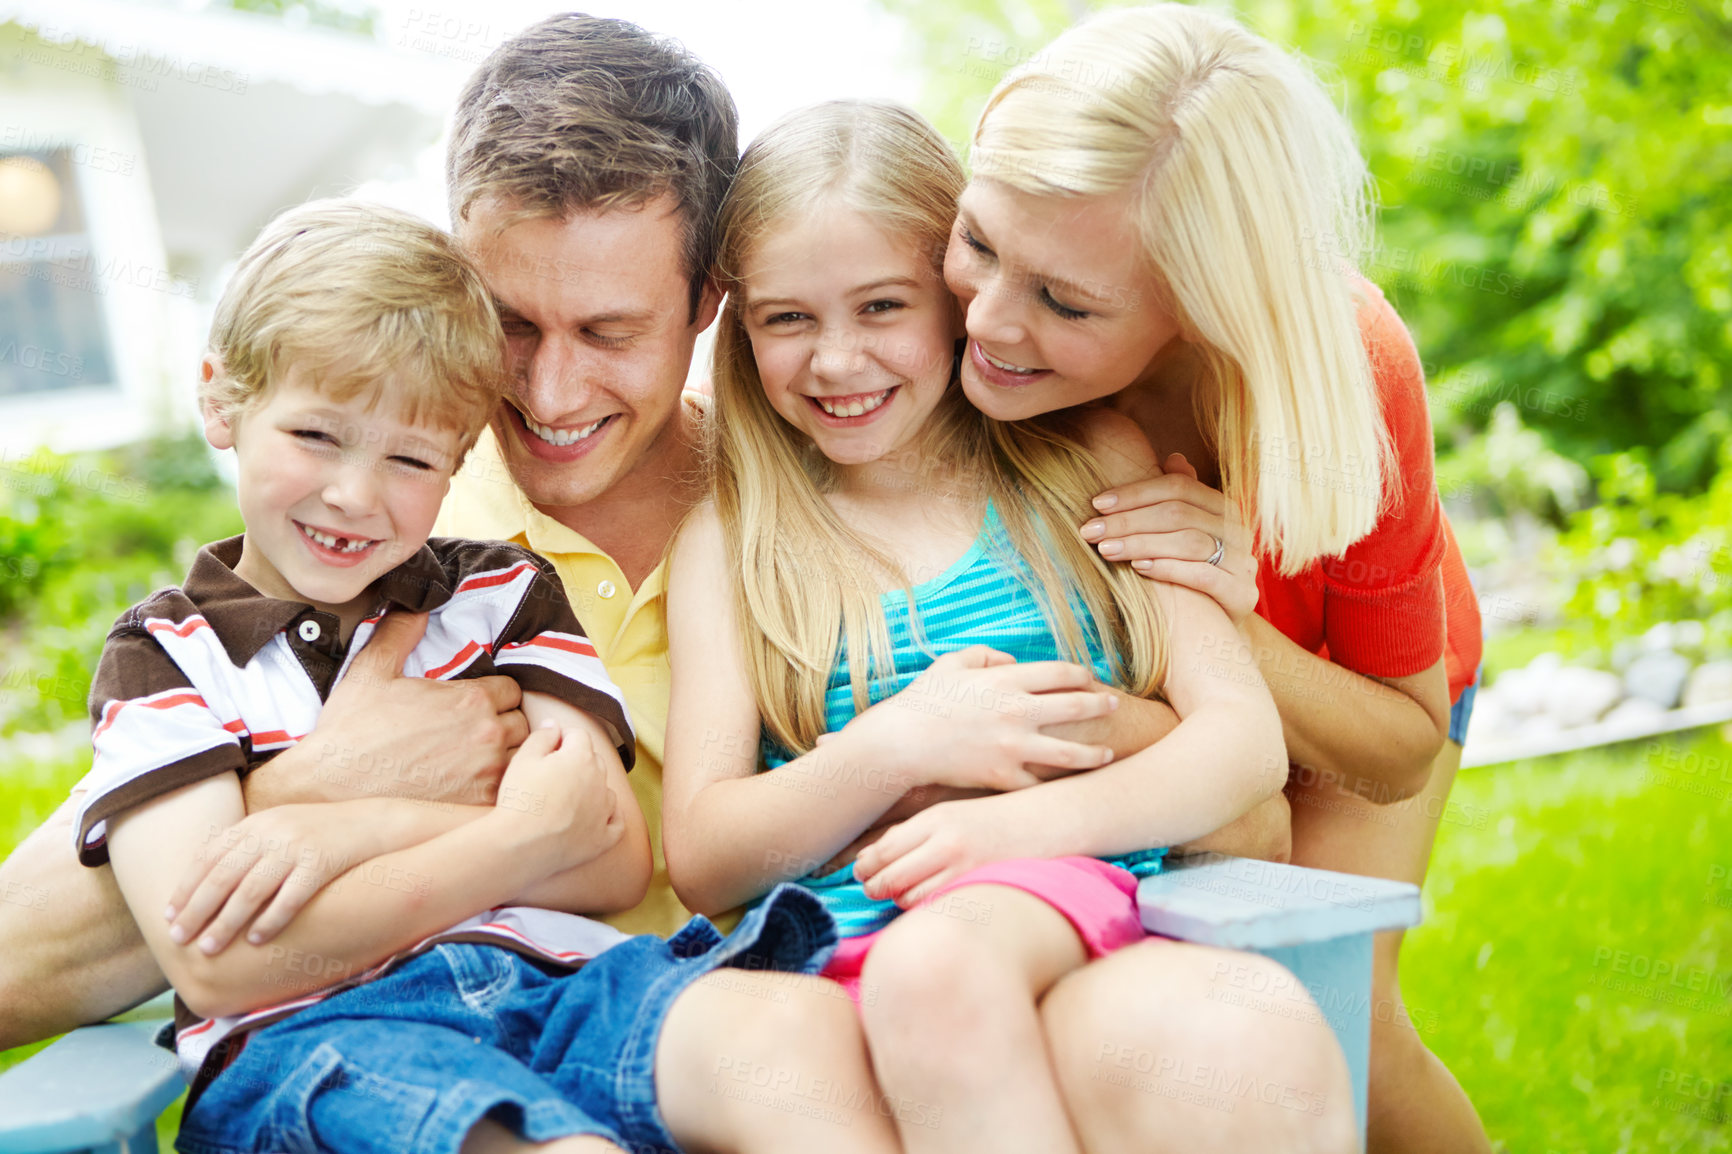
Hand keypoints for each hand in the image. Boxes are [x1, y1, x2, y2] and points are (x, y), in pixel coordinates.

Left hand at [165, 802, 386, 953]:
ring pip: (251, 890)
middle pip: (223, 876)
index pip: (209, 857)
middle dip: (197, 910)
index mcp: (257, 823)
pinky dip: (271, 920)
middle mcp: (272, 832)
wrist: (373, 824)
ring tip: (209, 947)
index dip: (186, 887)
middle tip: (178, 939)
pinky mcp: (322, 862)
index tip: (169, 916)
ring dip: (226, 922)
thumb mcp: (280, 829)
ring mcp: (297, 847)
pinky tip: (257, 941)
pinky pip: (290, 897)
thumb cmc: (321, 835)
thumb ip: (248, 847)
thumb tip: (208, 883)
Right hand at [267, 611, 529, 806]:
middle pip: (522, 724)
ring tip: (475, 763)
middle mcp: (488, 735)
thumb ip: (401, 632)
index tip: (474, 708)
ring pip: (521, 759)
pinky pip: (509, 794)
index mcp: (471, 700)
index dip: (494, 698)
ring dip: (506, 758)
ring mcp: (488, 774)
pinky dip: (498, 791)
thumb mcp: (372, 671)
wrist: (328, 787)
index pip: (512, 690)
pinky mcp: (479, 806)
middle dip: (503, 725)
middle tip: (474, 736)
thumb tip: (417, 605)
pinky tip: (471, 789)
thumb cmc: (350, 731)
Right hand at [495, 722, 623, 871]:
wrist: (520, 845)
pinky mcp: (604, 839)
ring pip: (604, 791)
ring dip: (591, 790)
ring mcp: (605, 812)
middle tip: (551, 775)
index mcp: (581, 757)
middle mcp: (600, 781)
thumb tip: (554, 725)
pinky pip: (615, 824)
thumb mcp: (523, 759)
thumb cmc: (520, 799)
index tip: (547, 749)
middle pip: (593, 761)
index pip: (578, 736)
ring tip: (565, 799)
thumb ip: (542, 736)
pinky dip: (607, 818)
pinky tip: (595, 819)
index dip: (561, 739)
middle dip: (576, 762)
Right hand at [839, 646, 1117, 792]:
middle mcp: (1017, 713)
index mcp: (1007, 681)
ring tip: (1108, 753)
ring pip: (1071, 754)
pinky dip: (1057, 783)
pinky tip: (1069, 783)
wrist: (902, 743)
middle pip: (1077, 707)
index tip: (1089, 679)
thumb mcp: (953, 663)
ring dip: (1095, 753)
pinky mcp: (1004, 777)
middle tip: (1114, 705)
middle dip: (1102, 705)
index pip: (1062, 673)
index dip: (1082, 674)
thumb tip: (1012, 660)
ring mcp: (1013, 748)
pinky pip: (1040, 782)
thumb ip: (986, 654)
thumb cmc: (924, 699)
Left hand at [852, 795, 1050, 906]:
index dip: (865, 866)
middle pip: (889, 876)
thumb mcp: (954, 814)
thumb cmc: (998, 819)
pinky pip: (937, 909)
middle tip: (872, 889)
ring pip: (908, 897)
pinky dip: (926, 911)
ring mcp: (963, 866)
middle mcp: (945, 841)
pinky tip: (930, 903)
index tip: (861, 872)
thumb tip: (873, 855)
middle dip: (874, 887)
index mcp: (935, 819)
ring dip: (900, 901)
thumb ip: (916, 833)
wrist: (1051, 819)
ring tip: (903, 895)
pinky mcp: (979, 886)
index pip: (882, 848)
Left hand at [1082, 453, 1258, 626]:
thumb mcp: (1187, 533)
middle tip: (1091, 530)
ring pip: (1188, 542)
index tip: (1097, 504)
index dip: (1135, 492)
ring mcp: (1243, 562)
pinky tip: (1138, 568)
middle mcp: (1237, 530)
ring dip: (1141, 543)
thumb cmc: (1193, 574)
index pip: (1178, 487)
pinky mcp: (1242, 595)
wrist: (1219, 628)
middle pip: (1178, 514)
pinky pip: (1203, 575)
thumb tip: (1173, 458)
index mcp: (1224, 507)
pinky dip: (1168, 568)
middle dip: (1128, 520)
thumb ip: (1181, 498)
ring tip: (1106, 549)